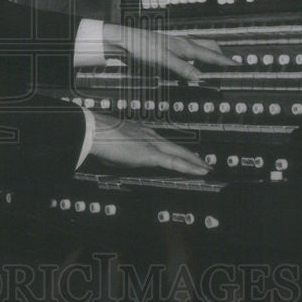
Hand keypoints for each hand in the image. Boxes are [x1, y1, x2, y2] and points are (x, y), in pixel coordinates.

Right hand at [88, 113, 210, 175]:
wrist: (95, 131)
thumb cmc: (99, 137)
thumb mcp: (115, 146)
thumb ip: (123, 152)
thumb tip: (121, 160)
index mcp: (141, 132)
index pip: (164, 142)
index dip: (175, 149)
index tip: (182, 155)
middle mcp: (150, 135)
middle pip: (177, 147)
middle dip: (192, 156)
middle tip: (203, 162)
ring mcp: (152, 143)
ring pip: (180, 154)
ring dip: (194, 162)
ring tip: (205, 168)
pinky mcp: (152, 153)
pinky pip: (175, 162)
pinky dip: (190, 167)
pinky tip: (199, 171)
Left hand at [101, 22, 237, 80]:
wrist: (124, 41)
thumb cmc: (142, 46)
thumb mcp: (163, 59)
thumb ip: (183, 68)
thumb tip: (201, 78)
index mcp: (186, 46)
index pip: (212, 54)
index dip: (226, 62)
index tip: (238, 67)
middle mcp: (183, 44)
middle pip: (209, 47)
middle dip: (220, 56)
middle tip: (228, 67)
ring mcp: (176, 45)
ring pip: (199, 49)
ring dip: (208, 57)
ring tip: (212, 68)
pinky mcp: (167, 49)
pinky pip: (188, 53)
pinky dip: (195, 60)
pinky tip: (190, 67)